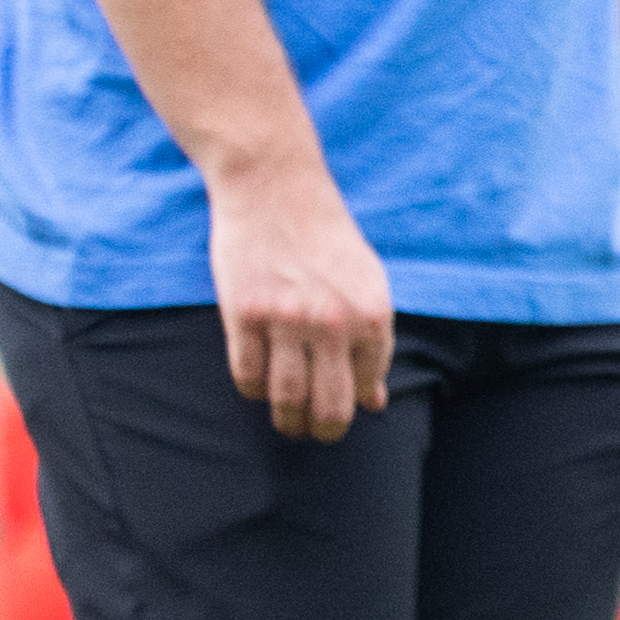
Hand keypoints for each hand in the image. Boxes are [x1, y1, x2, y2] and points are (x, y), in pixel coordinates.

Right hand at [207, 162, 395, 441]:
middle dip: (324, 430)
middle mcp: (333, 322)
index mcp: (373, 315)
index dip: (355, 404)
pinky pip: (247, 374)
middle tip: (315, 434)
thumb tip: (375, 401)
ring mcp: (286, 320)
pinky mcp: (243, 313)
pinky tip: (258, 387)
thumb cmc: (326, 236)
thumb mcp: (368, 283)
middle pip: (330, 406)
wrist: (275, 185)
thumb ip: (374, 341)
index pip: (367, 386)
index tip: (343, 410)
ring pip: (286, 398)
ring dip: (286, 421)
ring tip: (287, 424)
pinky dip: (252, 390)